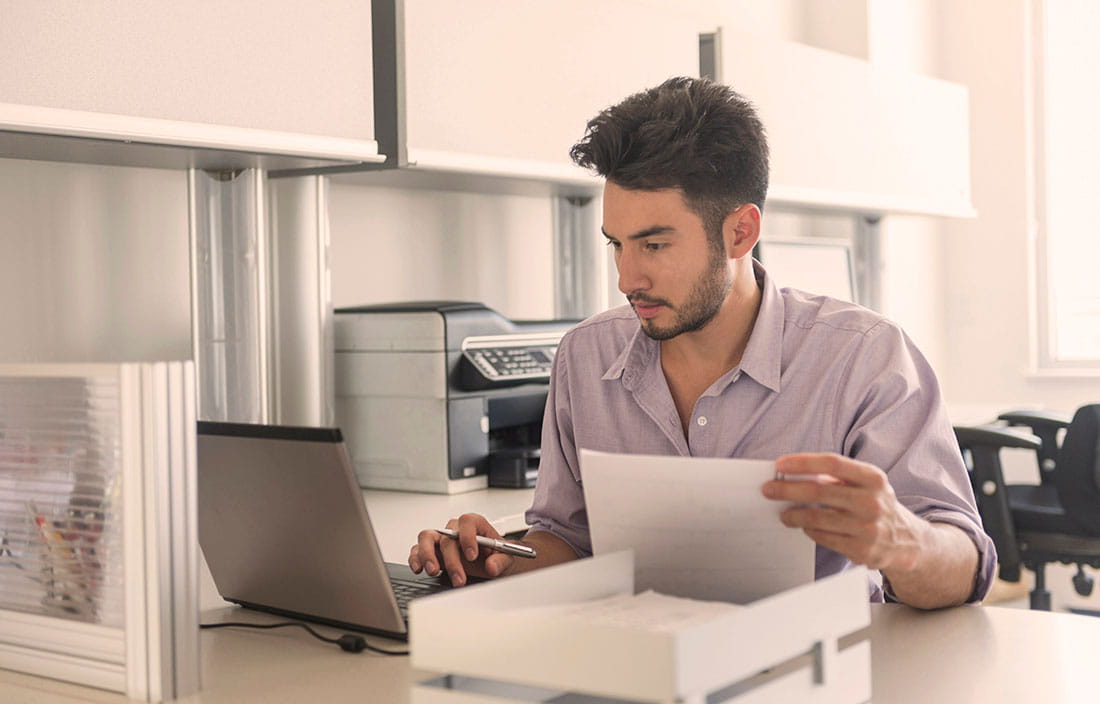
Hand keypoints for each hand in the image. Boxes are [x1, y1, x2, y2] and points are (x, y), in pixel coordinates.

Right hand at [408, 513, 514, 586]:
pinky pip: (417, 550)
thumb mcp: (506, 558)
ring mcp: (441, 539)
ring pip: (426, 538)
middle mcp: (455, 529)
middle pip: (447, 537)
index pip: (467, 521)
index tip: (472, 555)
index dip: (467, 537)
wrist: (491, 564)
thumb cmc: (496, 556)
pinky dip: (416, 559)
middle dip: (452, 560)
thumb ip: (500, 561)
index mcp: (475, 524)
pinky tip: (419, 569)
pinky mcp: (431, 551)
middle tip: (459, 578)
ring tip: (433, 571)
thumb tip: (491, 566)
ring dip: (428, 555)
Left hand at [761, 453, 925, 571]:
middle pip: (819, 491)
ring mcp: (868, 528)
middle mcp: (872, 502)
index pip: (832, 463)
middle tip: (769, 490)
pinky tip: (804, 526)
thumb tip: (796, 472)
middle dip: (787, 490)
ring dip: (793, 515)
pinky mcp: (862, 550)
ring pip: (817, 518)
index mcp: (873, 478)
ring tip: (783, 513)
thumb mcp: (867, 483)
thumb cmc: (876, 504)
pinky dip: (809, 530)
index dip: (803, 462)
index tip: (780, 464)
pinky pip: (823, 537)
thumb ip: (837, 475)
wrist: (907, 541)